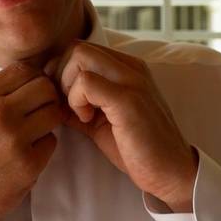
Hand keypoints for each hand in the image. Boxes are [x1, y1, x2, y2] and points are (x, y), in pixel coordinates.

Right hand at [0, 63, 64, 220]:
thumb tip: (29, 78)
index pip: (23, 69)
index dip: (33, 78)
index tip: (31, 91)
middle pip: (45, 88)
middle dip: (47, 98)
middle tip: (39, 111)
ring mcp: (15, 138)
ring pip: (54, 113)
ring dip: (48, 121)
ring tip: (33, 132)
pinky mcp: (28, 163)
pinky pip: (51, 142)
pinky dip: (44, 147)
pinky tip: (27, 154)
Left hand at [46, 42, 197, 211]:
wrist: (171, 173)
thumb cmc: (137, 149)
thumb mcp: (100, 120)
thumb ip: (79, 103)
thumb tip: (49, 97)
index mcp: (127, 68)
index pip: (81, 49)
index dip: (63, 73)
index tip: (65, 101)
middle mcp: (131, 67)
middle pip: (76, 47)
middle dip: (61, 76)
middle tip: (68, 106)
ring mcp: (132, 80)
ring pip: (79, 57)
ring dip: (68, 87)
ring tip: (81, 113)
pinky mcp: (128, 99)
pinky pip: (86, 82)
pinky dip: (76, 100)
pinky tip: (88, 120)